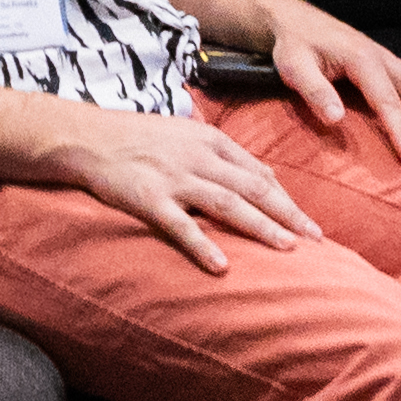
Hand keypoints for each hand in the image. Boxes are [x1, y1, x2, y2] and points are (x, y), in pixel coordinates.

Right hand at [57, 106, 307, 272]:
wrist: (85, 136)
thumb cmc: (136, 136)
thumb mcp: (185, 134)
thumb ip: (223, 154)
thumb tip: (264, 177)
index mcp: (209, 141)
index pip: (258, 172)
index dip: (286, 198)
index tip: (308, 222)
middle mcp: (197, 157)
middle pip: (253, 188)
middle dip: (288, 214)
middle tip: (315, 238)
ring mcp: (174, 178)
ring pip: (228, 204)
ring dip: (261, 227)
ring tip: (287, 249)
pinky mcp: (149, 199)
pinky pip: (181, 226)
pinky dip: (203, 245)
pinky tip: (223, 266)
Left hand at [257, 0, 400, 141]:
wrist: (292, 19)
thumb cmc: (292, 45)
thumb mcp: (292, 66)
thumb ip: (313, 91)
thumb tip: (337, 119)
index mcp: (363, 60)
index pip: (387, 100)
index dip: (399, 129)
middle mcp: (385, 59)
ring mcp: (391, 61)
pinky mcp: (390, 66)